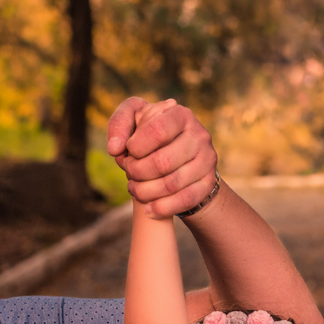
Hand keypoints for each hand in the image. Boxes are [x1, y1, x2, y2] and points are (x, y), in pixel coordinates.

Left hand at [107, 97, 218, 218]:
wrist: (181, 154)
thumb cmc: (151, 135)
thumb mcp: (134, 119)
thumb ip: (119, 124)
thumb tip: (115, 148)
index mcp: (180, 115)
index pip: (157, 130)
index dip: (136, 146)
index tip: (128, 151)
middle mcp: (199, 136)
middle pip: (163, 162)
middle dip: (137, 172)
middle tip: (129, 173)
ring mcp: (207, 160)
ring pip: (172, 184)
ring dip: (145, 191)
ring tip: (134, 189)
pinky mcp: (208, 182)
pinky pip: (185, 200)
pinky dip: (162, 208)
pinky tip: (148, 209)